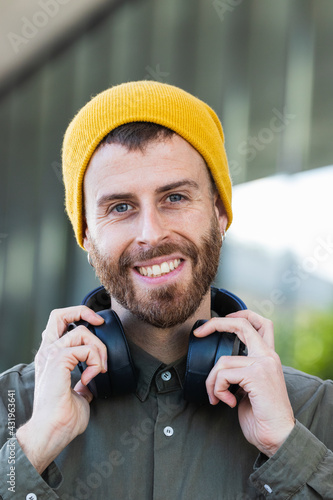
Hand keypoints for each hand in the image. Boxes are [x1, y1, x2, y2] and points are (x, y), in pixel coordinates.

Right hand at [16, 306, 106, 473]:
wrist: (52, 432)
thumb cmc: (63, 418)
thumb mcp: (79, 393)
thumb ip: (83, 381)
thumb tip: (93, 378)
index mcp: (50, 357)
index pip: (58, 322)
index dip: (78, 315)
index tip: (97, 325)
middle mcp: (47, 352)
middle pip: (59, 314)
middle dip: (83, 312)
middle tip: (100, 325)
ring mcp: (50, 355)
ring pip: (81, 332)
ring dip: (98, 349)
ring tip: (99, 369)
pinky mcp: (57, 362)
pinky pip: (84, 349)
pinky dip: (95, 361)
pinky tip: (91, 377)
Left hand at [194, 310, 294, 456]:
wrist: (277, 437)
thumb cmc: (262, 416)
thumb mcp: (251, 386)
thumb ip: (242, 370)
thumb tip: (220, 365)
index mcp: (269, 356)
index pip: (261, 323)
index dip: (241, 314)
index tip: (221, 320)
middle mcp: (269, 356)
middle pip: (241, 324)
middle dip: (216, 324)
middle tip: (199, 333)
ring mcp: (264, 363)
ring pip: (222, 361)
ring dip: (212, 382)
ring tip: (217, 397)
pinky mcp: (256, 375)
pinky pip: (223, 375)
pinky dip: (218, 390)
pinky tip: (228, 402)